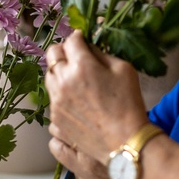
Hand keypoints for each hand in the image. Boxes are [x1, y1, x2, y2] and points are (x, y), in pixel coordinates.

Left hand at [44, 31, 148, 162]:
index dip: (78, 37)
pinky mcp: (56, 117)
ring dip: (59, 71)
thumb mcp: (123, 69)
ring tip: (75, 78)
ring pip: (49, 76)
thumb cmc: (129, 104)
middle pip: (52, 55)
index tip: (82, 40)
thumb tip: (88, 47)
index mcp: (82, 65)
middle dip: (63, 51)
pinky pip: (52, 97)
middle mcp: (63, 81)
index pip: (70, 40)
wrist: (124, 141)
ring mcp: (56, 100)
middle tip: (75, 56)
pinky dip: (60, 92)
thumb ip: (102, 53)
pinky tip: (76, 98)